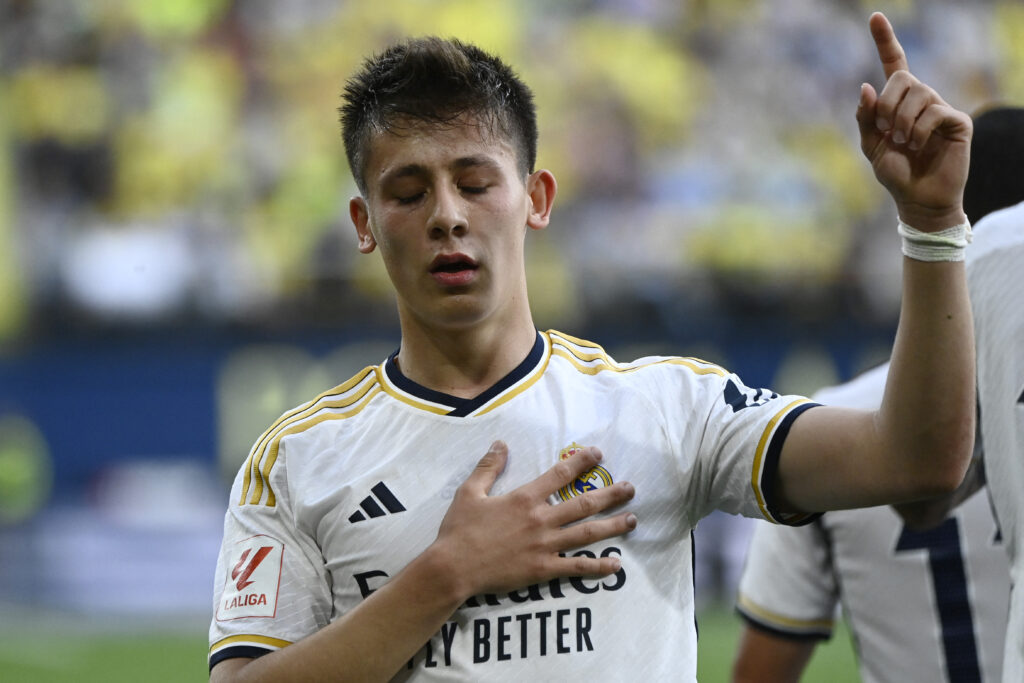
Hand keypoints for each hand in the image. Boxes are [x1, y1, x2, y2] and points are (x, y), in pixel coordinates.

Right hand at [433, 441, 636, 597]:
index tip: (599, 454)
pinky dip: (598, 566)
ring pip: (587, 533)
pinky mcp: (543, 569)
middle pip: (584, 503)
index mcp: (525, 498)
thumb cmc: (459, 530)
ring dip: (613, 525)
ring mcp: (545, 545)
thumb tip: (500, 443)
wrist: (453, 568)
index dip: (582, 462)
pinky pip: (576, 567)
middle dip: (610, 494)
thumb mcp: (469, 492)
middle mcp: (541, 519)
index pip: (560, 474)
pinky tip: (617, 564)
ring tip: (633, 520)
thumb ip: (488, 467)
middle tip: (631, 488)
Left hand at [856, 12, 971, 230]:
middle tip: (886, 130)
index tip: (874, 16)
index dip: (885, 40)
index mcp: (899, 103)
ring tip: (903, 142)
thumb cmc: (896, 174)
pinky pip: (934, 112)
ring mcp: (940, 109)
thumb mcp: (872, 146)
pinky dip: (919, 131)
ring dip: (902, 121)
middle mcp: (922, 100)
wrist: (918, 200)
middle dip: (887, 104)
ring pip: (919, 93)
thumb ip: (866, 118)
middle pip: (903, 79)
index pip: (894, 65)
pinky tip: (918, 145)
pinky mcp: (957, 122)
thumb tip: (866, 86)